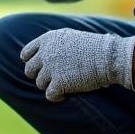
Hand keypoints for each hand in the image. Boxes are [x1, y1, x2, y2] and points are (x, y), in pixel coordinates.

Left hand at [20, 28, 134, 101]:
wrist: (108, 57)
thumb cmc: (94, 48)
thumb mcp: (70, 37)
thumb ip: (53, 45)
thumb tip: (41, 57)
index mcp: (47, 40)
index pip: (26, 54)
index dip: (33, 62)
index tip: (42, 67)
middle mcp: (45, 53)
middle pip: (30, 71)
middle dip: (40, 75)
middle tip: (55, 78)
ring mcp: (50, 69)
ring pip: (40, 83)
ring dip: (51, 85)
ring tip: (67, 82)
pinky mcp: (58, 83)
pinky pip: (49, 95)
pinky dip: (58, 96)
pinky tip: (68, 92)